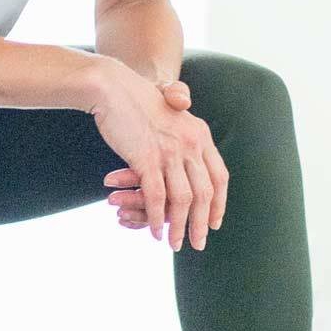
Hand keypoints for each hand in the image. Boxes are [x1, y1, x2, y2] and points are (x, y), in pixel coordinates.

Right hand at [91, 65, 227, 250]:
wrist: (111, 87)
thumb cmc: (136, 99)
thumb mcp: (170, 115)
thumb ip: (184, 134)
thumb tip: (191, 153)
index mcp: (200, 134)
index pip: (219, 176)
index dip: (219, 203)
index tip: (215, 222)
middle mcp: (191, 144)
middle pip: (204, 193)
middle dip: (202, 223)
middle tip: (199, 243)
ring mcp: (170, 152)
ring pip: (182, 200)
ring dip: (179, 226)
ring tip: (175, 244)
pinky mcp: (147, 159)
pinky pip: (157, 197)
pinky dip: (156, 218)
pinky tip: (154, 231)